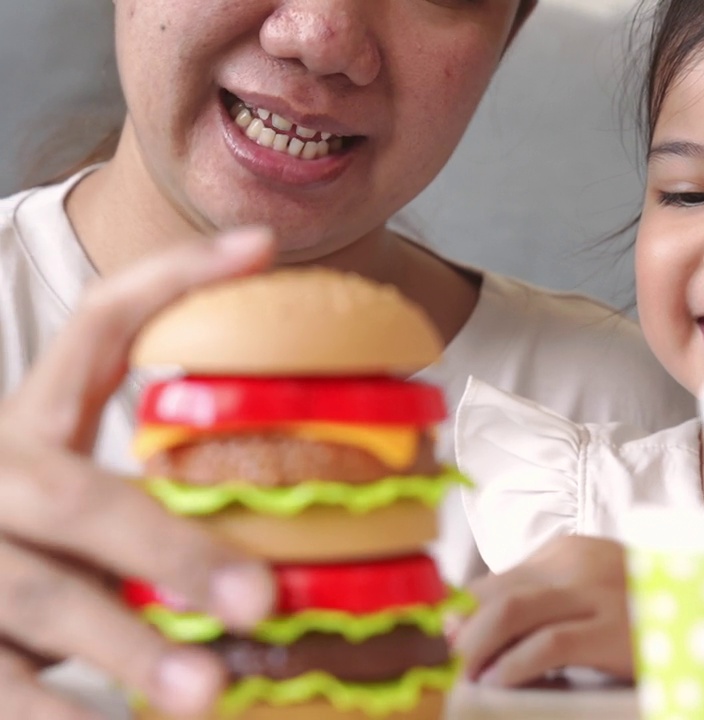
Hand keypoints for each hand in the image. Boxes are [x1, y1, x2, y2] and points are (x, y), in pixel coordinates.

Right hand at [0, 230, 277, 718]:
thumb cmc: (27, 535)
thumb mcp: (73, 485)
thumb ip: (162, 486)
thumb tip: (310, 510)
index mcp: (32, 425)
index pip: (97, 330)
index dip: (173, 283)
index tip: (262, 247)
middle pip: (82, 501)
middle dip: (173, 549)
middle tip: (260, 602)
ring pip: (40, 601)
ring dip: (126, 649)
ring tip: (206, 694)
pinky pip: (4, 690)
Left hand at [453, 535, 634, 686]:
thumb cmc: (641, 607)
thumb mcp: (590, 591)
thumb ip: (537, 600)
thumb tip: (462, 622)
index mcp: (566, 552)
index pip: (496, 581)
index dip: (465, 615)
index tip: (451, 644)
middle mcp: (575, 565)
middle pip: (496, 594)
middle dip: (464, 632)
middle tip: (454, 664)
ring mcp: (596, 594)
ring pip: (511, 611)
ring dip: (478, 647)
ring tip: (471, 675)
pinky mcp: (614, 631)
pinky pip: (550, 644)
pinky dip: (515, 664)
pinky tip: (501, 680)